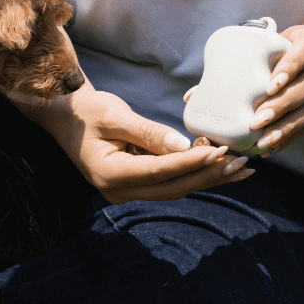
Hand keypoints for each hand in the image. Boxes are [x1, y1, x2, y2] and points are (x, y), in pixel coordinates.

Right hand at [47, 87, 252, 202]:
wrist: (63, 117)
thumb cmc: (85, 112)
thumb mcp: (114, 115)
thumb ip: (148, 132)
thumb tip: (184, 146)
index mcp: (110, 174)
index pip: (159, 171)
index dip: (192, 162)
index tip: (220, 152)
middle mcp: (117, 190)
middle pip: (172, 187)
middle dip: (207, 176)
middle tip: (240, 164)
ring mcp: (124, 191)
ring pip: (173, 188)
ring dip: (206, 179)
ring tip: (239, 169)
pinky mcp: (133, 185)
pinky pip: (167, 183)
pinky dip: (192, 175)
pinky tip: (216, 169)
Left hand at [247, 25, 303, 154]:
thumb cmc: (272, 55)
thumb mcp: (262, 50)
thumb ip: (238, 63)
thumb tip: (196, 94)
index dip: (290, 67)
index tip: (269, 86)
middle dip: (281, 106)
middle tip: (256, 121)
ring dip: (286, 127)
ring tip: (263, 140)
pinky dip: (290, 136)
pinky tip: (272, 147)